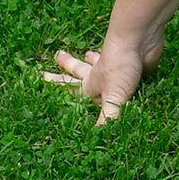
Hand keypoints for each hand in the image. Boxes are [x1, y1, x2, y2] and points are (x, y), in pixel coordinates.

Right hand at [40, 26, 164, 122]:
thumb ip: (106, 118)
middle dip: (66, 66)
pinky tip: (119, 60)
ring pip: (97, 64)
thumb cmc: (120, 65)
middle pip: (78, 71)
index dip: (53, 85)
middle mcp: (98, 76)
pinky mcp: (130, 67)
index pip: (66, 88)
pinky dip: (117, 64)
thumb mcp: (113, 96)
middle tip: (55, 55)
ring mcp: (114, 70)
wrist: (140, 39)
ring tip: (84, 54)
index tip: (38, 78)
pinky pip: (119, 67)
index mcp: (89, 84)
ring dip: (89, 60)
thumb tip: (97, 140)